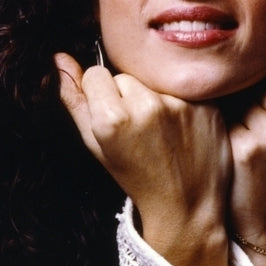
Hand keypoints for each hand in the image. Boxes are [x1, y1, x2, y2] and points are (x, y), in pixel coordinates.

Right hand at [55, 53, 231, 265]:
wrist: (188, 205)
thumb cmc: (137, 178)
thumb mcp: (97, 146)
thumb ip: (75, 101)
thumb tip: (59, 59)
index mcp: (113, 119)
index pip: (96, 74)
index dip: (101, 95)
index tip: (114, 118)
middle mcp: (147, 106)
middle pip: (126, 75)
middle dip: (128, 96)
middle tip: (140, 130)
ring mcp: (180, 104)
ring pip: (154, 80)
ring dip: (155, 96)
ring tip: (161, 130)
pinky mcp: (206, 105)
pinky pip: (183, 88)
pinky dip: (181, 102)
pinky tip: (181, 128)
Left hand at [227, 82, 265, 265]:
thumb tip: (244, 57)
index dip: (259, 88)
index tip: (250, 107)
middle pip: (260, 84)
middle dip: (243, 96)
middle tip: (234, 117)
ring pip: (240, 98)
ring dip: (228, 108)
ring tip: (227, 130)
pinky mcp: (249, 148)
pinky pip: (224, 118)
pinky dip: (217, 126)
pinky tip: (218, 142)